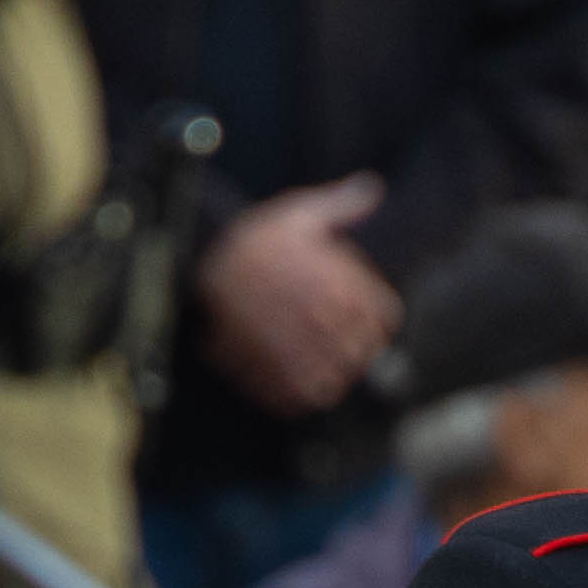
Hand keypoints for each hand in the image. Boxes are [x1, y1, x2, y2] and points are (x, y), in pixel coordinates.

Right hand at [198, 174, 398, 416]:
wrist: (203, 255)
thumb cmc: (257, 235)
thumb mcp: (301, 213)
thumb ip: (342, 206)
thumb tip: (372, 188)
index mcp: (344, 288)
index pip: (384, 319)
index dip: (374, 319)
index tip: (359, 316)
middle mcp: (327, 324)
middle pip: (362, 355)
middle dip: (353, 349)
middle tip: (334, 342)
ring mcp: (299, 351)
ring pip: (334, 383)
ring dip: (328, 376)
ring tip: (312, 362)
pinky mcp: (269, 373)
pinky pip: (297, 399)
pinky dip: (296, 394)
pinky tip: (287, 375)